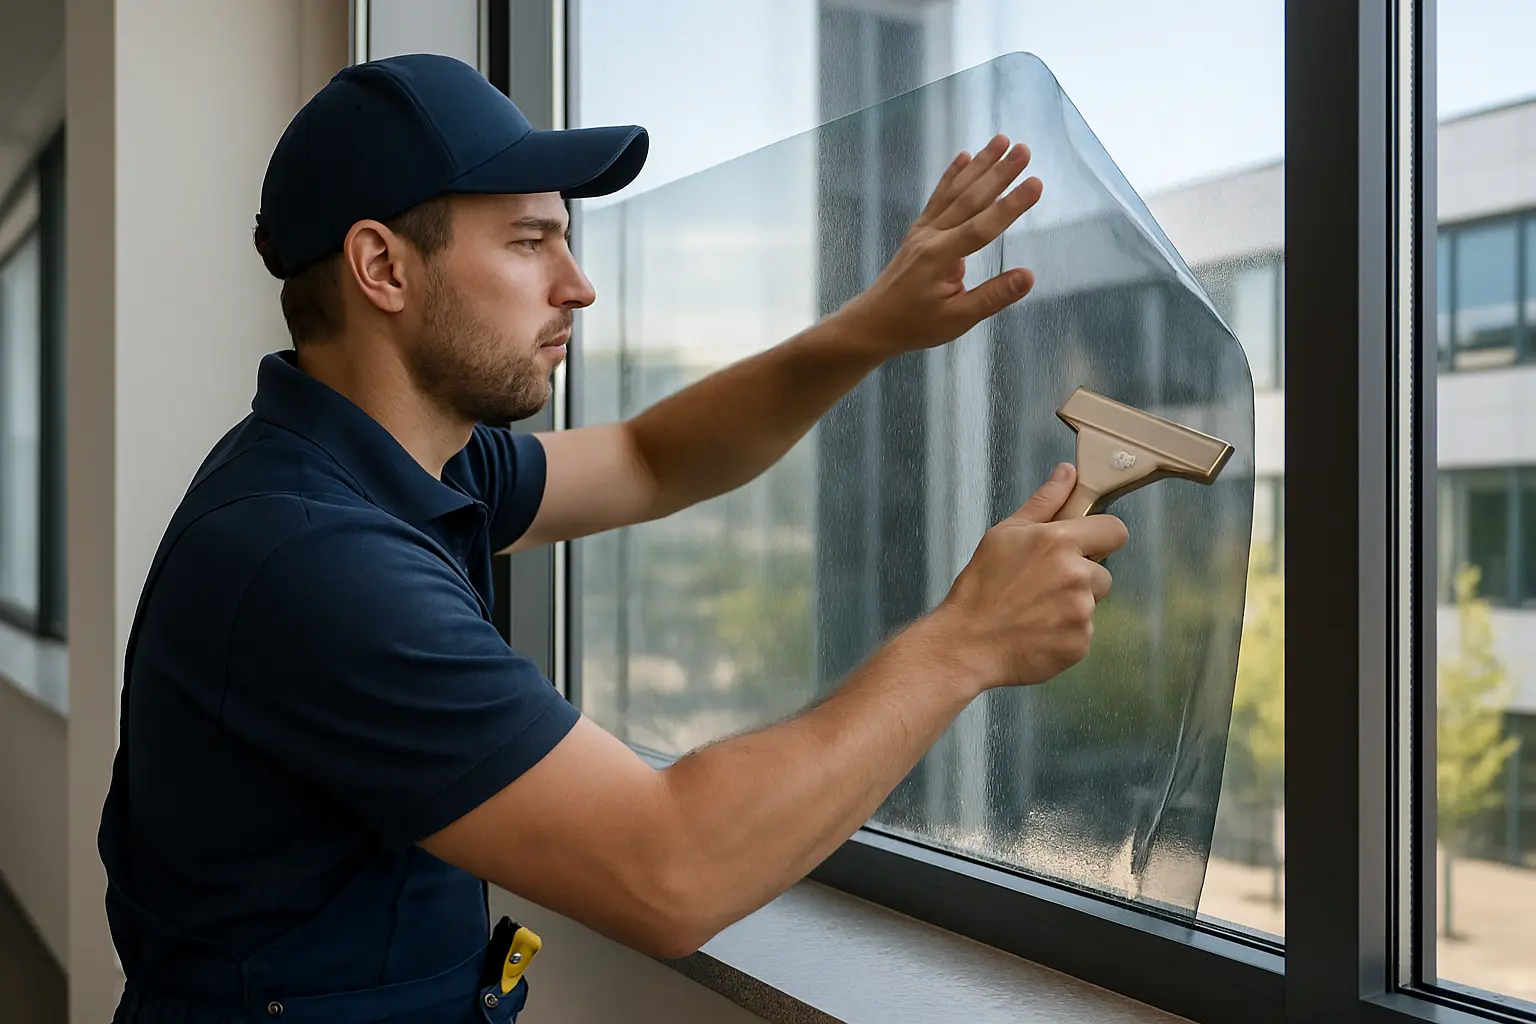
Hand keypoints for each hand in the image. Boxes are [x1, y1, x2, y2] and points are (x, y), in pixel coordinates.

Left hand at [837, 134, 1043, 354]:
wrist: (872, 322)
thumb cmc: (914, 325)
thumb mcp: (957, 320)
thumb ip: (992, 296)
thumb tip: (1028, 277)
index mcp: (940, 257)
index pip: (982, 228)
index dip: (1010, 206)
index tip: (1036, 184)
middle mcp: (931, 236)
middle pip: (970, 199)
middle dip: (999, 173)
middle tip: (1024, 150)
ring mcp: (923, 230)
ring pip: (955, 192)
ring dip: (979, 165)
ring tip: (1001, 140)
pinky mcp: (919, 231)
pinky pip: (938, 197)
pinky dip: (952, 175)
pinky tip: (965, 157)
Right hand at [926, 463, 1128, 692]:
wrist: (966, 644)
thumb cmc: (980, 588)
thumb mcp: (1005, 534)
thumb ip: (1044, 502)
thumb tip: (1067, 473)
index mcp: (1058, 542)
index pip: (1115, 530)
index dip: (1101, 537)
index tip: (1085, 546)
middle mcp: (1075, 575)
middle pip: (1103, 572)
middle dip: (1080, 577)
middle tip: (1041, 586)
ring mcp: (1080, 612)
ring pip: (1092, 603)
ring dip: (1071, 606)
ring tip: (1034, 611)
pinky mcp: (1080, 642)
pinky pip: (1083, 632)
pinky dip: (1064, 633)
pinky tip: (1036, 631)